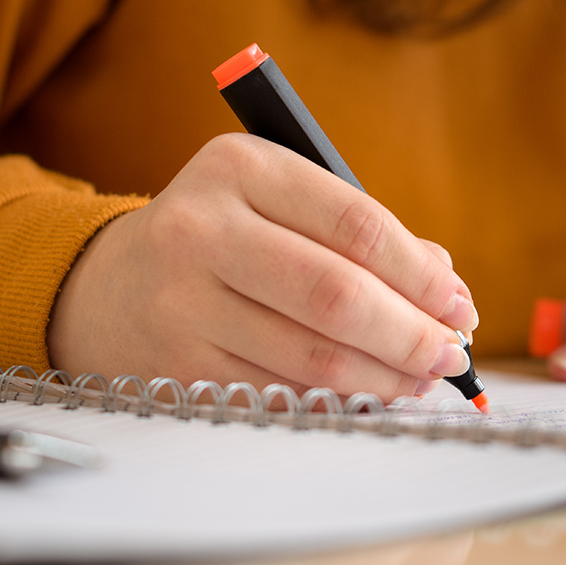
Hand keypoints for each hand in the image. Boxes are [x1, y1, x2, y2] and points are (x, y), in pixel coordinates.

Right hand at [47, 134, 478, 398]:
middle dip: (409, 333)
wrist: (107, 284)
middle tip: (450, 354)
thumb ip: (359, 231)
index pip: (356, 224)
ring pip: (310, 354)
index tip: (458, 304)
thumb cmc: (222, 235)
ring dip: (383, 375)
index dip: (419, 273)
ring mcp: (183, 300)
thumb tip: (444, 285)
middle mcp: (204, 228)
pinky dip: (336, 398)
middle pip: (336, 294)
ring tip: (420, 378)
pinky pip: (280, 389)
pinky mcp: (176, 363)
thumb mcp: (278, 201)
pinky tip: (368, 393)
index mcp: (241, 166)